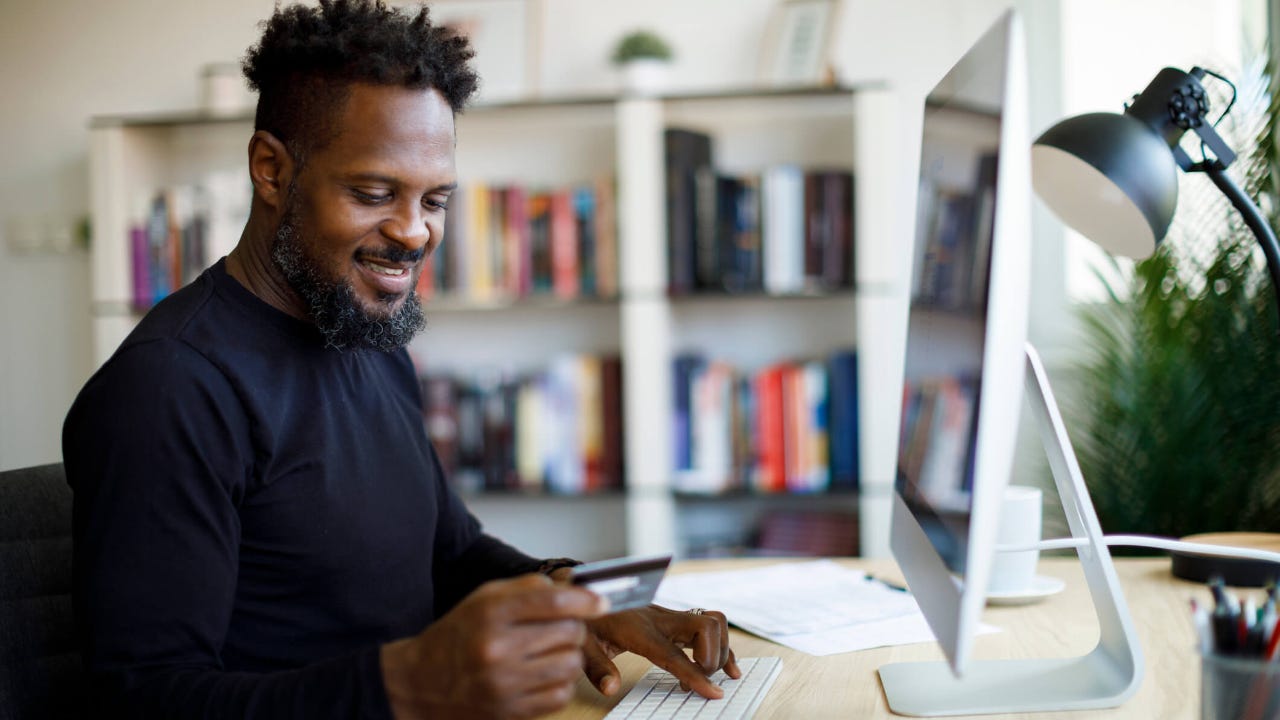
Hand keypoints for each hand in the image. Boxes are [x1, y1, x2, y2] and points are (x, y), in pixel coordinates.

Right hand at [380, 573, 607, 719]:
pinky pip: (562, 694)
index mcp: (490, 613)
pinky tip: (542, 674)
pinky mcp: (512, 712)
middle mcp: (496, 648)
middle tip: (560, 627)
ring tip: (549, 651)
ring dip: (568, 655)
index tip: (600, 601)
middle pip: (569, 631)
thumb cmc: (457, 636)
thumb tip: (575, 590)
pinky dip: (560, 682)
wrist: (421, 682)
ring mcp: (505, 684)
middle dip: (573, 626)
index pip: (554, 601)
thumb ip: (527, 588)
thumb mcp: (483, 599)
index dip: (586, 600)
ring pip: (571, 663)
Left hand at [581, 605, 740, 698]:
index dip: (695, 674)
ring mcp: (669, 616)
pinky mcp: (672, 618)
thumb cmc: (586, 619)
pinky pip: (706, 626)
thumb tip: (611, 688)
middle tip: (700, 679)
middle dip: (712, 657)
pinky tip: (726, 665)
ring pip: (712, 621)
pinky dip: (720, 645)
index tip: (713, 692)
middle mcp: (660, 618)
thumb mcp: (583, 644)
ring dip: (720, 649)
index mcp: (638, 628)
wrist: (586, 592)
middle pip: (705, 626)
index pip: (673, 653)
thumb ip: (597, 667)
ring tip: (710, 675)